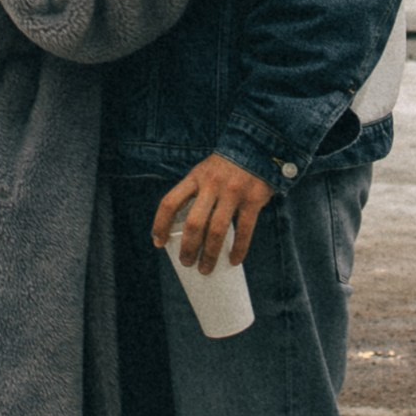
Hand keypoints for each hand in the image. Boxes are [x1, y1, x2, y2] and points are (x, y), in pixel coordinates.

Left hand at [154, 153, 272, 275]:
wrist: (257, 146)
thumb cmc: (225, 167)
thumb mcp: (204, 172)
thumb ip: (196, 193)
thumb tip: (188, 231)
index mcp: (194, 177)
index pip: (170, 202)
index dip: (160, 224)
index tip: (158, 242)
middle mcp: (211, 185)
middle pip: (194, 223)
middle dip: (188, 248)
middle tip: (186, 263)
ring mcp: (233, 192)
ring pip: (216, 231)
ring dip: (209, 255)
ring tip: (205, 269)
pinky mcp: (253, 199)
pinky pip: (244, 230)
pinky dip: (238, 249)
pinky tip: (234, 260)